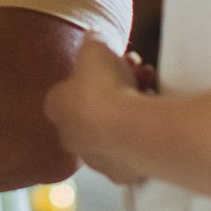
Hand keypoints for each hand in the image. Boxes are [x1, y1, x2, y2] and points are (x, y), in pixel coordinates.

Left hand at [41, 35, 148, 185]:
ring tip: (151, 85)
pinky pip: (132, 149)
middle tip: (136, 70)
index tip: (114, 60)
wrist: (129, 128)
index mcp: (56, 106)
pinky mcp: (120, 174)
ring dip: (133, 106)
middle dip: (116, 87)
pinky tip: (155, 116)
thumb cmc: (104, 84)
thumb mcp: (95, 46)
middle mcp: (69, 136)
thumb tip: (93, 36)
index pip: (71, 86)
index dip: (94, 70)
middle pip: (95, 107)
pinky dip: (143, 133)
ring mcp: (95, 158)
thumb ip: (93, 40)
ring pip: (115, 128)